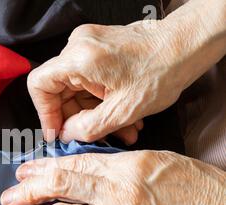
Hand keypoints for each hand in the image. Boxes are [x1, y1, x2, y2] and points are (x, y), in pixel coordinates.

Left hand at [0, 151, 225, 204]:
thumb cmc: (195, 187)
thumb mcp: (155, 161)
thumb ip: (115, 164)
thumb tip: (81, 167)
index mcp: (125, 166)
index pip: (71, 163)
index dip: (42, 167)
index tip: (25, 171)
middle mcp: (118, 193)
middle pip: (60, 187)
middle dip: (27, 190)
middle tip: (9, 194)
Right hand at [28, 0, 225, 142]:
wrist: (186, 46)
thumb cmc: (163, 69)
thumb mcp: (124, 110)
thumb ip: (88, 128)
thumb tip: (66, 135)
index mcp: (79, 58)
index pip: (39, 85)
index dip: (44, 113)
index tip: (56, 132)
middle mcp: (78, 47)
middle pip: (58, 90)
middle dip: (75, 118)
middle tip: (90, 137)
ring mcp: (88, 47)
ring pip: (76, 89)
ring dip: (93, 114)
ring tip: (118, 132)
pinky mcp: (98, 51)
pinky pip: (88, 82)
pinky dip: (100, 102)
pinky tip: (121, 118)